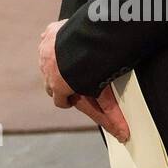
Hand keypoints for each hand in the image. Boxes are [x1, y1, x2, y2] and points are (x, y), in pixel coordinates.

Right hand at [39, 20, 129, 141]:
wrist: (85, 37)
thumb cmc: (92, 63)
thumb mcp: (101, 88)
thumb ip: (108, 110)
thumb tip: (122, 133)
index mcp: (58, 86)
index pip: (59, 101)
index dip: (69, 100)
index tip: (75, 99)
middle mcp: (47, 70)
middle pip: (50, 84)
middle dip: (60, 84)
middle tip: (75, 80)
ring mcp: (45, 51)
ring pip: (46, 63)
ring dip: (56, 64)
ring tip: (72, 60)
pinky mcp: (48, 33)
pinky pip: (47, 40)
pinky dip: (54, 42)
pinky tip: (67, 40)